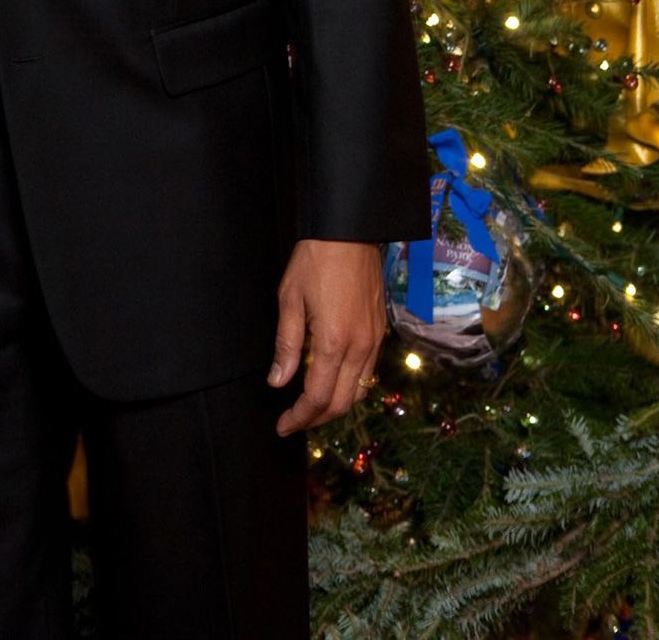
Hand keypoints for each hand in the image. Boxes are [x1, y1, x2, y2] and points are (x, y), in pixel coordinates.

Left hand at [267, 238, 384, 435]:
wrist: (350, 232)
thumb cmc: (315, 260)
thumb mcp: (289, 298)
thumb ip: (286, 345)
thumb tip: (278, 382)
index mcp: (333, 341)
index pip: (318, 397)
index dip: (299, 417)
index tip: (283, 426)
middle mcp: (360, 347)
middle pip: (341, 403)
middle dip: (316, 419)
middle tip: (294, 421)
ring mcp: (374, 341)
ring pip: (358, 392)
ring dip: (335, 406)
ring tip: (310, 406)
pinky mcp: (380, 332)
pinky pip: (368, 373)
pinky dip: (350, 386)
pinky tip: (332, 380)